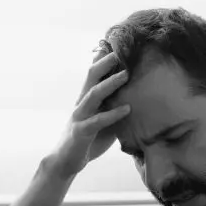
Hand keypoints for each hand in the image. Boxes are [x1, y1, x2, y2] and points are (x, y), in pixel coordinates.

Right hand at [52, 51, 130, 177]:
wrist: (67, 161)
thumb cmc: (90, 139)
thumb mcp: (106, 120)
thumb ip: (116, 107)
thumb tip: (138, 98)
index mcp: (87, 99)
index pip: (94, 74)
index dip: (103, 58)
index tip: (117, 43)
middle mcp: (82, 103)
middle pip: (91, 76)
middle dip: (105, 62)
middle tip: (121, 50)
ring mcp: (80, 116)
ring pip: (93, 94)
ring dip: (110, 84)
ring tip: (126, 75)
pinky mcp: (81, 132)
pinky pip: (97, 121)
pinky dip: (113, 114)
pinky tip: (127, 109)